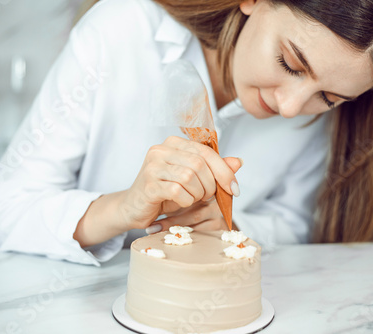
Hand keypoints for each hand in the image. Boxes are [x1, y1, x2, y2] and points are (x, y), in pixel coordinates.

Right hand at [119, 136, 241, 230]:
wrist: (134, 207)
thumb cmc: (164, 192)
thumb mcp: (193, 179)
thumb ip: (214, 170)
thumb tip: (238, 162)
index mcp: (173, 143)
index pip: (206, 152)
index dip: (224, 171)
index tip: (234, 189)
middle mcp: (160, 150)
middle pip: (199, 164)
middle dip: (210, 185)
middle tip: (207, 197)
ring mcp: (152, 166)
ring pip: (189, 177)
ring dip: (198, 194)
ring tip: (192, 199)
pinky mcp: (149, 184)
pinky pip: (177, 191)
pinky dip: (185, 201)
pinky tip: (180, 202)